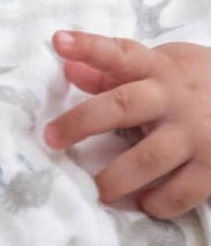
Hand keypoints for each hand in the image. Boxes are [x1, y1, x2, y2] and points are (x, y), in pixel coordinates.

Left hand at [44, 30, 210, 217]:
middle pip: (122, 106)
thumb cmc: (190, 81)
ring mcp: (195, 133)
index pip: (117, 53)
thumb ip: (110, 70)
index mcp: (154, 67)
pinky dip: (161, 202)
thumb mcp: (156, 65)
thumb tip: (67, 69)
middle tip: (50, 138)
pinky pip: (185, 190)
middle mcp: (172, 98)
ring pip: (150, 157)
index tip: (57, 41)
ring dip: (117, 177)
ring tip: (95, 190)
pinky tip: (143, 204)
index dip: (87, 47)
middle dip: (82, 122)